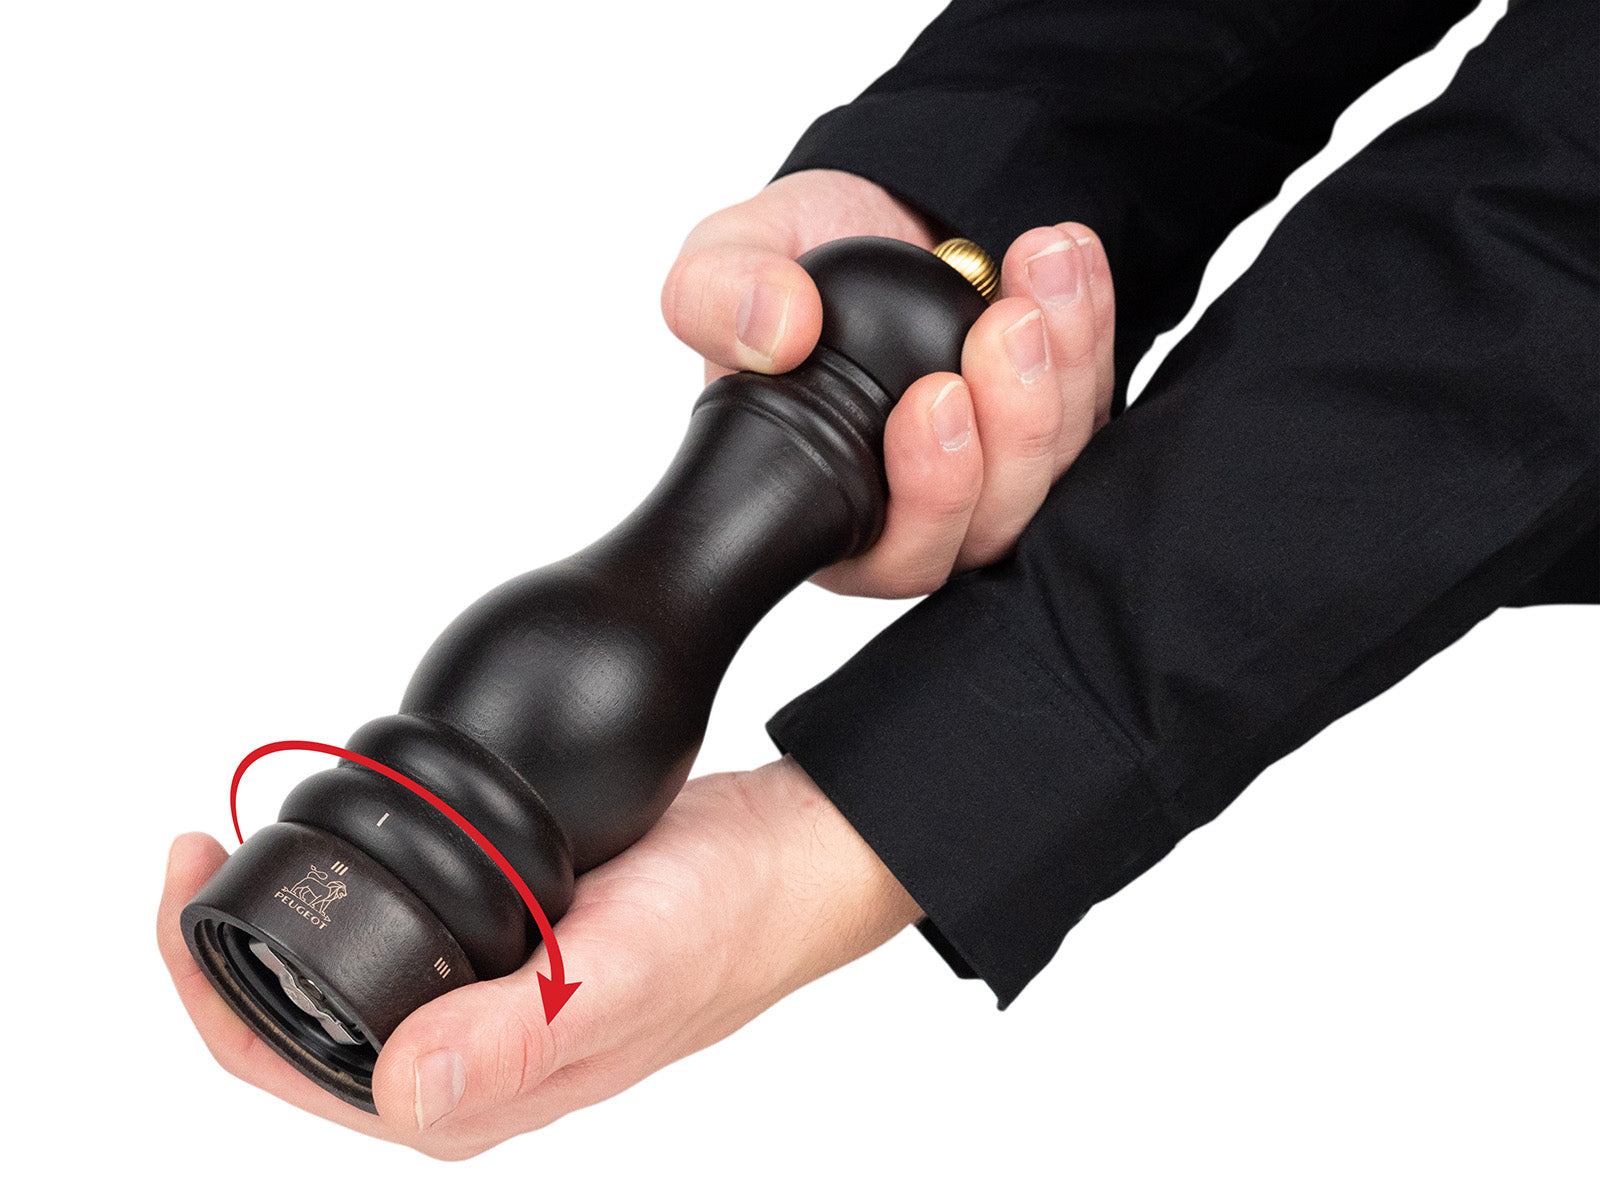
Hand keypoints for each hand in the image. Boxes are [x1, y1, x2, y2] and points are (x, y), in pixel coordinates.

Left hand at [158, 758, 919, 1158]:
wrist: (788, 857)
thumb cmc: (729, 920)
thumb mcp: (626, 971)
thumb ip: (521, 1037)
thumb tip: (403, 1086)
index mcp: (473, 1093)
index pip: (290, 1064)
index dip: (209, 987)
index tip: (190, 877)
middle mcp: (465, 1058)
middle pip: (293, 1027)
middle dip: (222, 950)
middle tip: (202, 844)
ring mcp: (482, 1001)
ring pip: (340, 978)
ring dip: (282, 918)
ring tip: (243, 838)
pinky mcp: (504, 946)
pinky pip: (395, 932)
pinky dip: (347, 890)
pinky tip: (342, 838)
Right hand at [662, 168, 1115, 596]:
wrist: (862, 217)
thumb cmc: (788, 268)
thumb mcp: (723, 260)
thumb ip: (715, 295)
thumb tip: (778, 330)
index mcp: (833, 511)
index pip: (896, 552)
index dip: (930, 497)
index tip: (936, 398)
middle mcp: (919, 515)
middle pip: (993, 523)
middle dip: (1016, 426)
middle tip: (1009, 326)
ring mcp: (996, 479)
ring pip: (1057, 472)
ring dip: (1063, 370)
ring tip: (1043, 268)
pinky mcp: (1054, 432)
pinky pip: (1093, 410)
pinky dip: (1092, 330)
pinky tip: (1070, 260)